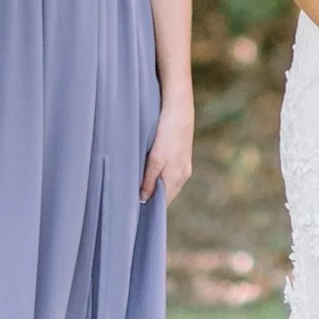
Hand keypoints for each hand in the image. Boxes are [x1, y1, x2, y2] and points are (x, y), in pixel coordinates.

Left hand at [141, 85, 195, 203]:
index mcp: (177, 178)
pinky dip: (161, 177)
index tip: (135, 210)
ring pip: (169, 184)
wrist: (179, 109)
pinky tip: (151, 171)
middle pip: (167, 194)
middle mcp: (183, 175)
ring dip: (156, 187)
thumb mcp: (155, 159)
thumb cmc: (166, 133)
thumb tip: (144, 199)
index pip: (164, 203)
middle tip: (133, 200)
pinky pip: (171, 174)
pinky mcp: (183, 156)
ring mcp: (185, 165)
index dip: (150, 207)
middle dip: (153, 199)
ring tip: (139, 187)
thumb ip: (149, 180)